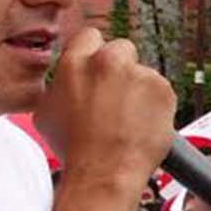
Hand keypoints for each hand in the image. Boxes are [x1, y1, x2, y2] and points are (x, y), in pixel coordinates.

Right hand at [34, 29, 174, 191]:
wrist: (103, 174)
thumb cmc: (73, 149)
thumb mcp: (47, 111)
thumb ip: (60, 85)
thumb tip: (67, 78)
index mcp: (75, 62)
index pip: (90, 36)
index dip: (94, 53)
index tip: (98, 70)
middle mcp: (109, 61)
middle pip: (121, 49)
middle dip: (120, 68)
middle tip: (115, 97)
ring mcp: (139, 74)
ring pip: (142, 73)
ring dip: (138, 90)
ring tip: (127, 121)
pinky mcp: (164, 90)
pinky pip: (160, 92)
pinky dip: (156, 106)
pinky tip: (141, 125)